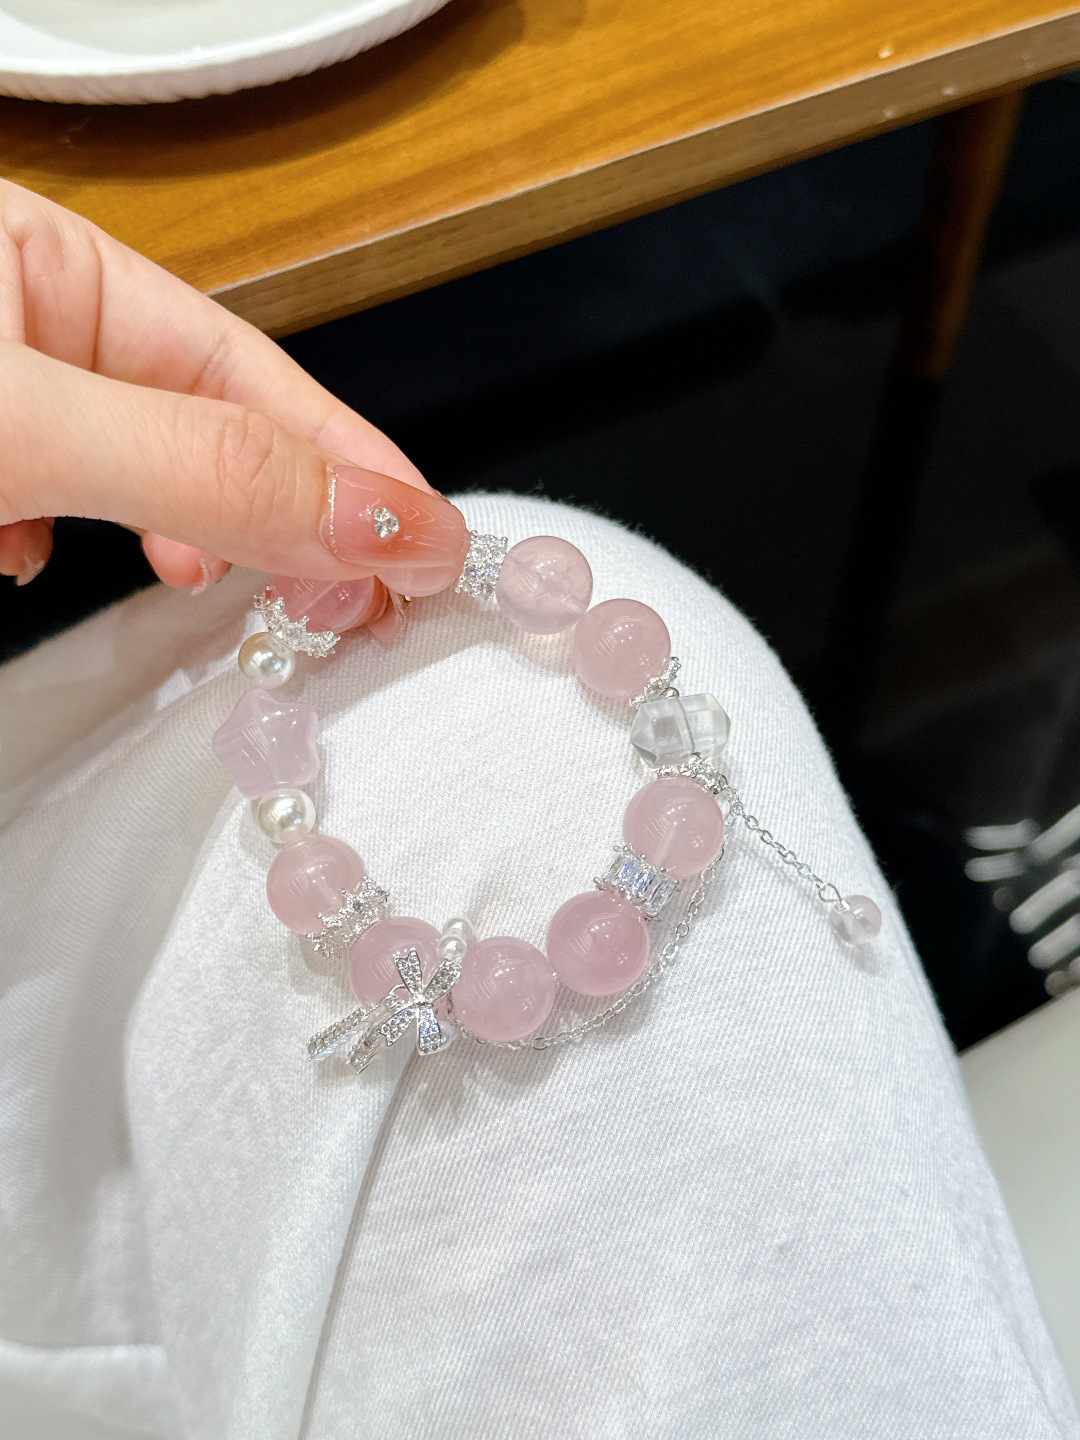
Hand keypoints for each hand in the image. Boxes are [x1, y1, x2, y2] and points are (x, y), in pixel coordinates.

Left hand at [0, 179, 468, 596]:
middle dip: (285, 517)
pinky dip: (90, 566)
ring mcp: (4, 415)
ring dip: (197, 546)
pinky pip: (67, 523)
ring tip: (241, 597)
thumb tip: (370, 515)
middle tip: (353, 600)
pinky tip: (82, 581)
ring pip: (145, 485)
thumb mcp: (24, 424)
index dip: (348, 457)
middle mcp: (29, 328)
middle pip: (210, 428)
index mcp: (45, 258)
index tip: (427, 539)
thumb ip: (197, 465)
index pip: (244, 366)